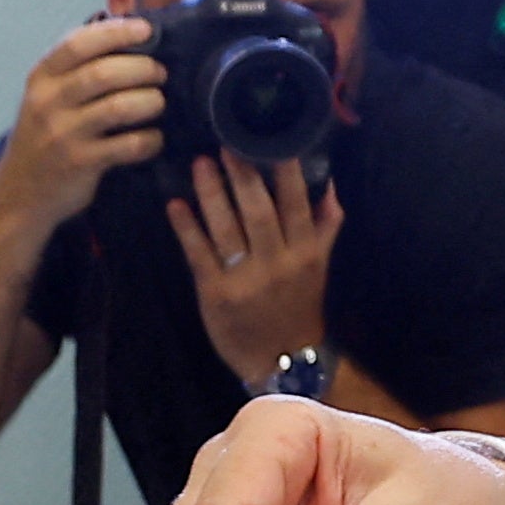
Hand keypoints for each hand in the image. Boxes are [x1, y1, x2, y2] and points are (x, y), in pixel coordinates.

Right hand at [0, 17, 163, 236]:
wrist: (19, 194)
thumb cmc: (45, 138)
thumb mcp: (47, 98)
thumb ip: (77, 70)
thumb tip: (125, 34)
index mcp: (41, 78)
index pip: (77, 43)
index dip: (116, 33)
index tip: (146, 30)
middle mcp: (47, 102)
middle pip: (104, 73)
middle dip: (143, 69)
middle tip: (161, 74)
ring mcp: (62, 133)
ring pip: (120, 107)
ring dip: (151, 101)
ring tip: (159, 103)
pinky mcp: (80, 162)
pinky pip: (129, 145)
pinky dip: (150, 140)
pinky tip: (153, 139)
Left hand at [165, 153, 340, 384]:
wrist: (283, 360)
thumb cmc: (300, 308)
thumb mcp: (320, 268)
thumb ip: (325, 227)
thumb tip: (329, 186)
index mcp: (306, 254)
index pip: (298, 206)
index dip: (286, 175)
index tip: (273, 144)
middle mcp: (279, 263)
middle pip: (261, 213)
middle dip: (244, 178)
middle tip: (227, 145)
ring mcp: (247, 279)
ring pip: (229, 229)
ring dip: (213, 194)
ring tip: (200, 164)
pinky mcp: (217, 293)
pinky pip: (200, 255)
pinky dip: (187, 229)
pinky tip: (176, 205)